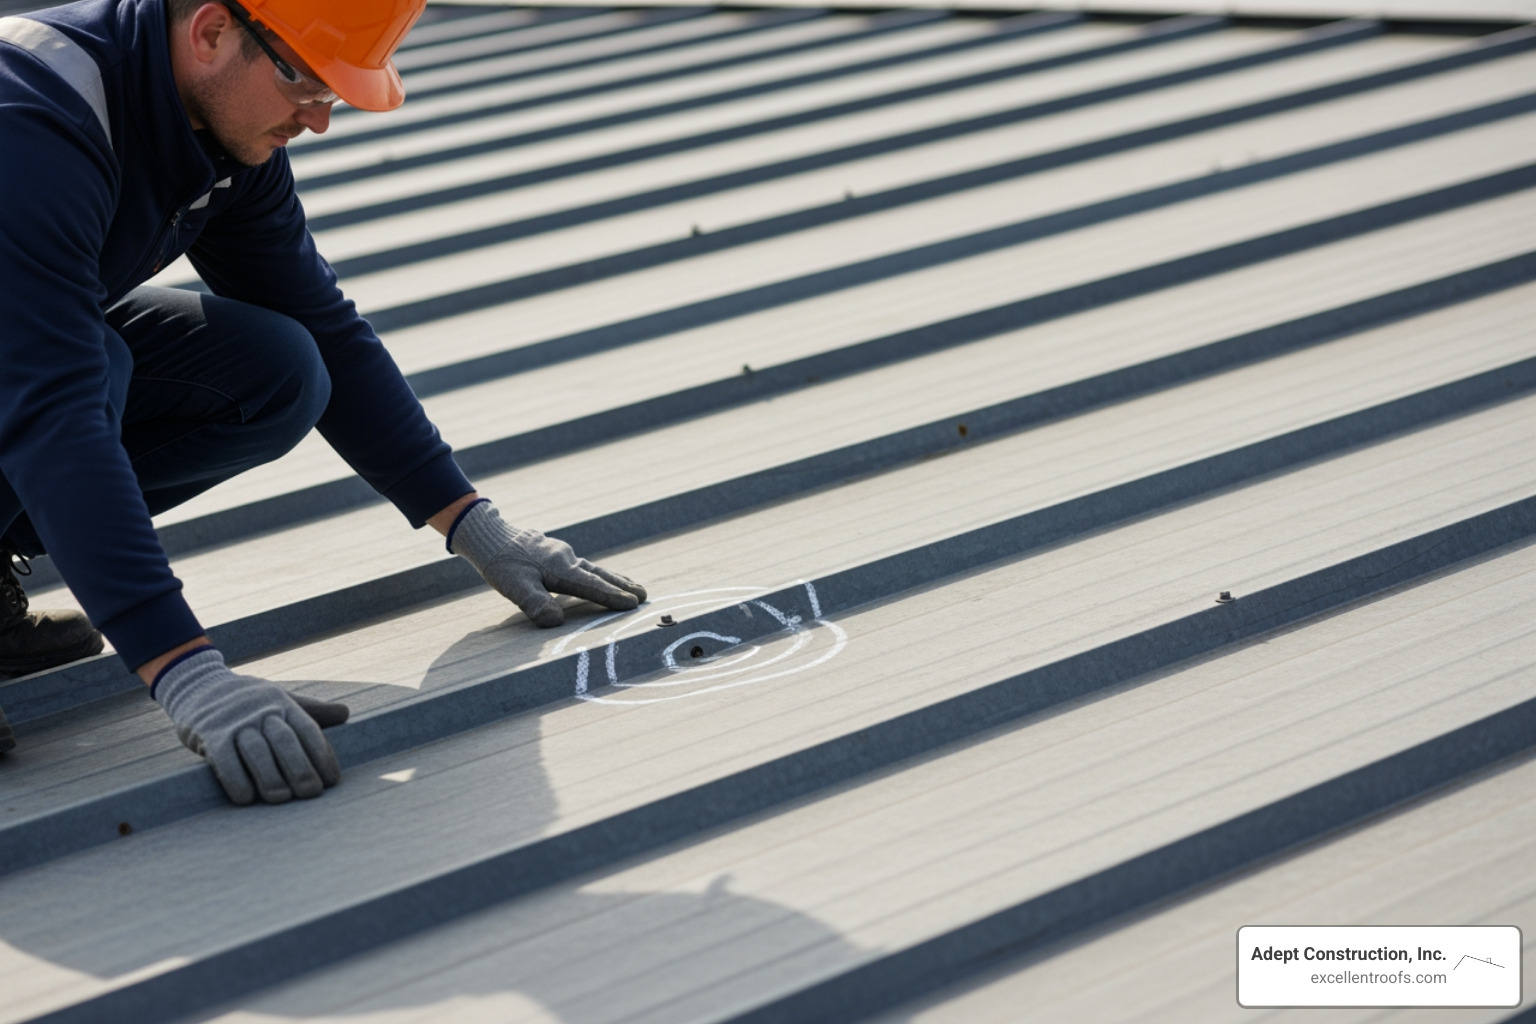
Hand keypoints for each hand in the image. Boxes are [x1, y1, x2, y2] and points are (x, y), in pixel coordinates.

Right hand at [153, 647, 343, 804]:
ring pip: (257, 751)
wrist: (200, 685)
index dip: (322, 755)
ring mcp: (236, 722)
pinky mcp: (211, 734)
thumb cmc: (249, 702)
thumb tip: (346, 714)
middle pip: (285, 741)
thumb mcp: (281, 700)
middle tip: (311, 793)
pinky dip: (236, 780)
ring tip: (282, 799)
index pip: (308, 730)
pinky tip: (247, 798)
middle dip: (300, 769)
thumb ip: (311, 711)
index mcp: (283, 705)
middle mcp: (262, 711)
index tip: (332, 780)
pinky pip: (225, 760)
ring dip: (270, 777)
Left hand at [448, 500, 645, 626]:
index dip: (613, 596)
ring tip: (631, 586)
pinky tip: (597, 577)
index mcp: (560, 568)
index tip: (633, 603)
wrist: (489, 535)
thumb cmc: (501, 564)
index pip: (592, 585)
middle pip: (600, 574)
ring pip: (593, 568)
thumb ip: (535, 604)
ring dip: (613, 578)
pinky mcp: (555, 552)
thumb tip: (556, 621)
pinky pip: (583, 565)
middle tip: (644, 595)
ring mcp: (562, 553)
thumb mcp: (514, 587)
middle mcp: (567, 558)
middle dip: (622, 585)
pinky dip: (597, 573)